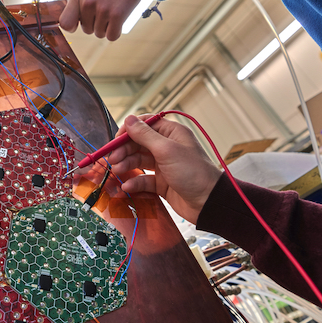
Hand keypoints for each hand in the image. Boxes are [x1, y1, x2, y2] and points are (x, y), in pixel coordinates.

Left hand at [59, 0, 142, 40]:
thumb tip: (71, 14)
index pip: (65, 23)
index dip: (72, 26)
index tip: (79, 22)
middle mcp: (88, 3)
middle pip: (86, 30)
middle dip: (94, 23)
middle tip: (104, 8)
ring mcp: (102, 10)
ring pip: (99, 33)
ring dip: (106, 26)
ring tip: (112, 9)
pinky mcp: (117, 15)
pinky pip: (111, 36)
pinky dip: (115, 31)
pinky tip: (118, 19)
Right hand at [108, 114, 222, 223]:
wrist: (208, 202)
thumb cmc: (193, 172)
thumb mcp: (167, 150)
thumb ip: (145, 135)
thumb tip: (128, 120)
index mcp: (171, 133)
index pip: (144, 125)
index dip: (128, 131)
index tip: (115, 141)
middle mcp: (166, 147)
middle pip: (138, 143)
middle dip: (124, 150)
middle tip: (113, 159)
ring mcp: (164, 165)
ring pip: (138, 161)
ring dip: (127, 165)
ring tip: (118, 171)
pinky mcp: (162, 182)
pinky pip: (143, 179)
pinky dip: (134, 182)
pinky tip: (128, 186)